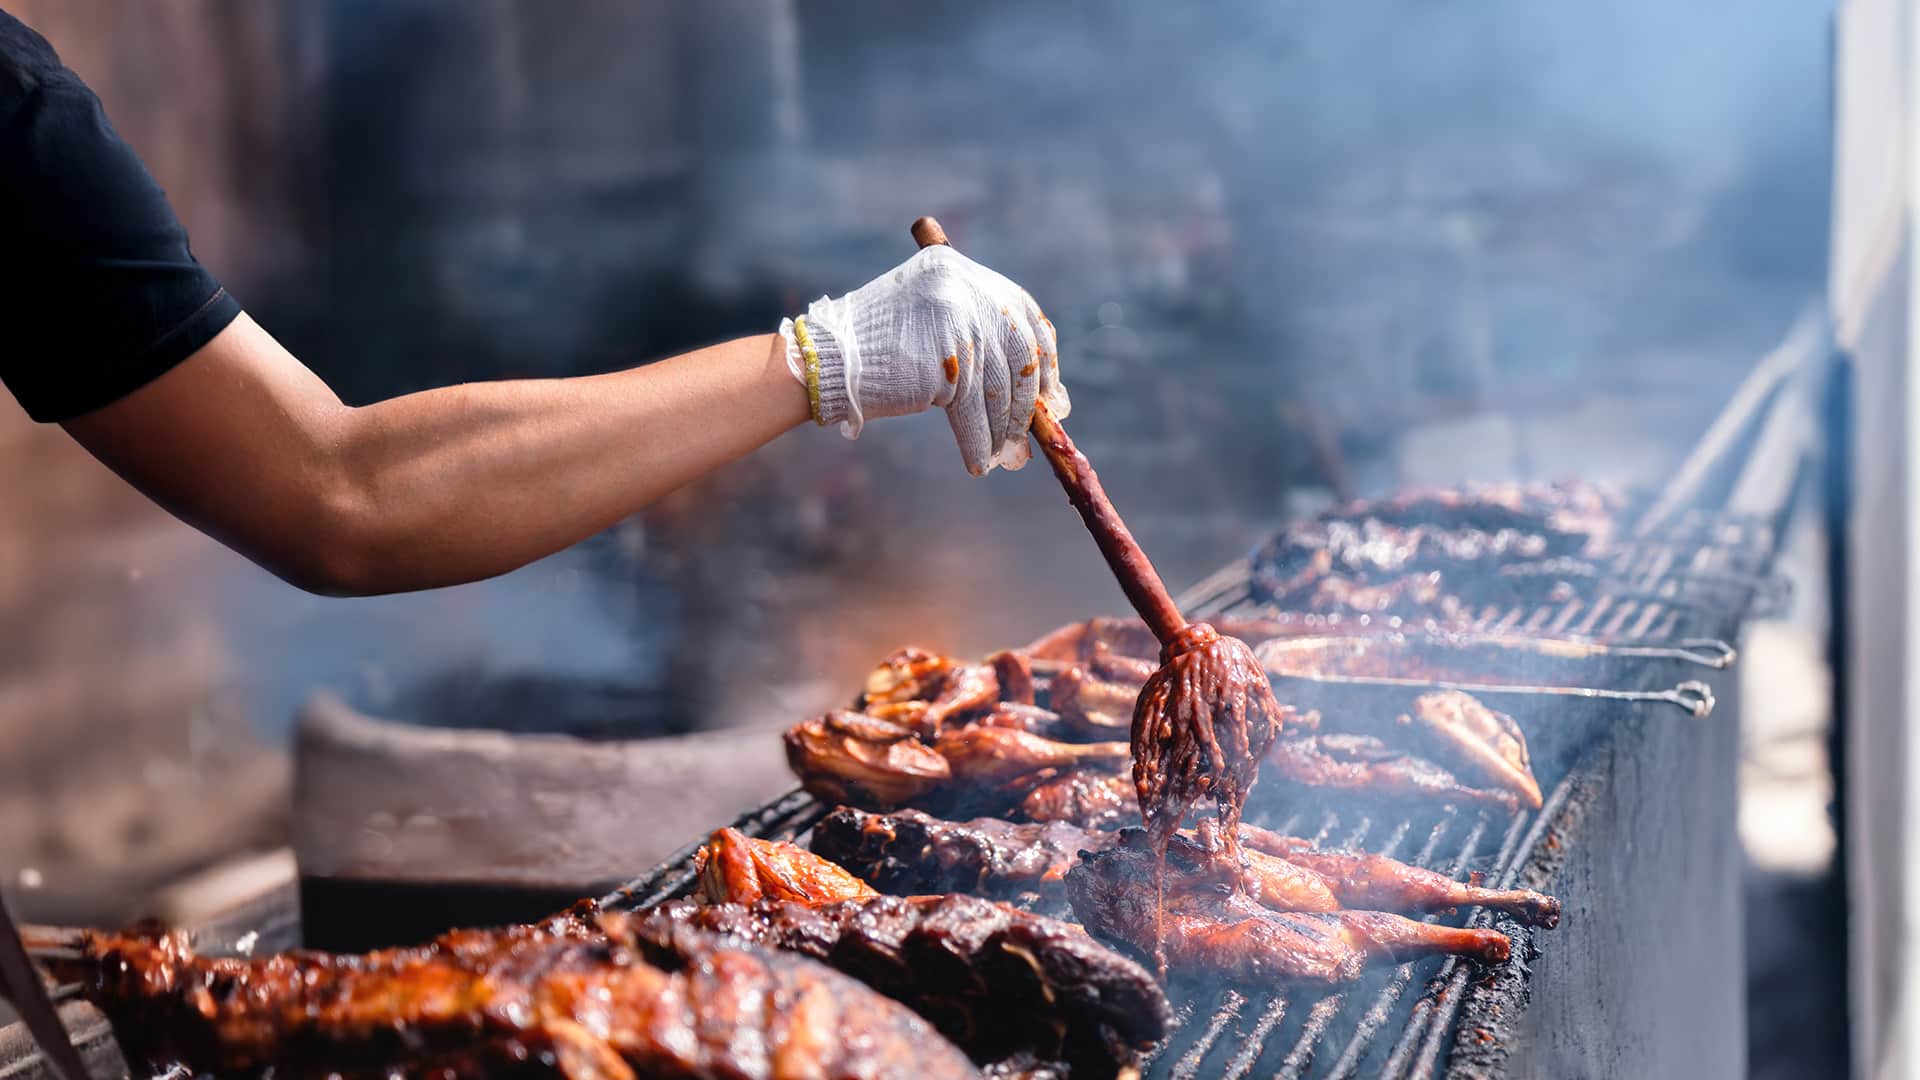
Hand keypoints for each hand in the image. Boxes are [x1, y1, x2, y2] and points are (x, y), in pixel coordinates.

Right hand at [779, 245, 1069, 474]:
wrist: (827, 360)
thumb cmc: (878, 349)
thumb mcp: (931, 320)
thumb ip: (976, 334)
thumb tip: (1039, 388)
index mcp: (960, 269)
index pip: (1022, 312)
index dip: (1043, 356)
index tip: (1051, 393)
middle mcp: (962, 286)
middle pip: (1017, 349)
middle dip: (1028, 397)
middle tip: (1031, 432)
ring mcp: (955, 318)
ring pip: (995, 385)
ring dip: (1002, 427)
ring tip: (1004, 455)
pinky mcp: (946, 357)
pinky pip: (972, 407)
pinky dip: (977, 438)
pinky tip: (979, 460)